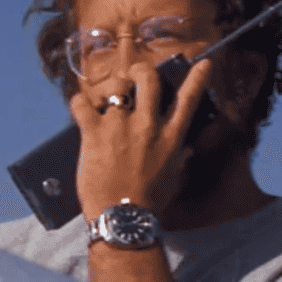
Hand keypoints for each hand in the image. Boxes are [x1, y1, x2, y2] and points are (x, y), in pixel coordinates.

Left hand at [70, 56, 213, 219]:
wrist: (122, 218)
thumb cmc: (149, 203)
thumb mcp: (174, 178)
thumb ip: (179, 158)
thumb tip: (185, 150)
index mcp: (170, 137)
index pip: (189, 99)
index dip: (197, 78)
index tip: (203, 63)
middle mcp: (147, 126)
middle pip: (148, 79)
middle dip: (141, 71)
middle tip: (135, 76)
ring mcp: (119, 127)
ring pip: (116, 86)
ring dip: (111, 88)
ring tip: (106, 99)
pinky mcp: (94, 133)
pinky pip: (82, 104)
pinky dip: (78, 103)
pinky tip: (80, 109)